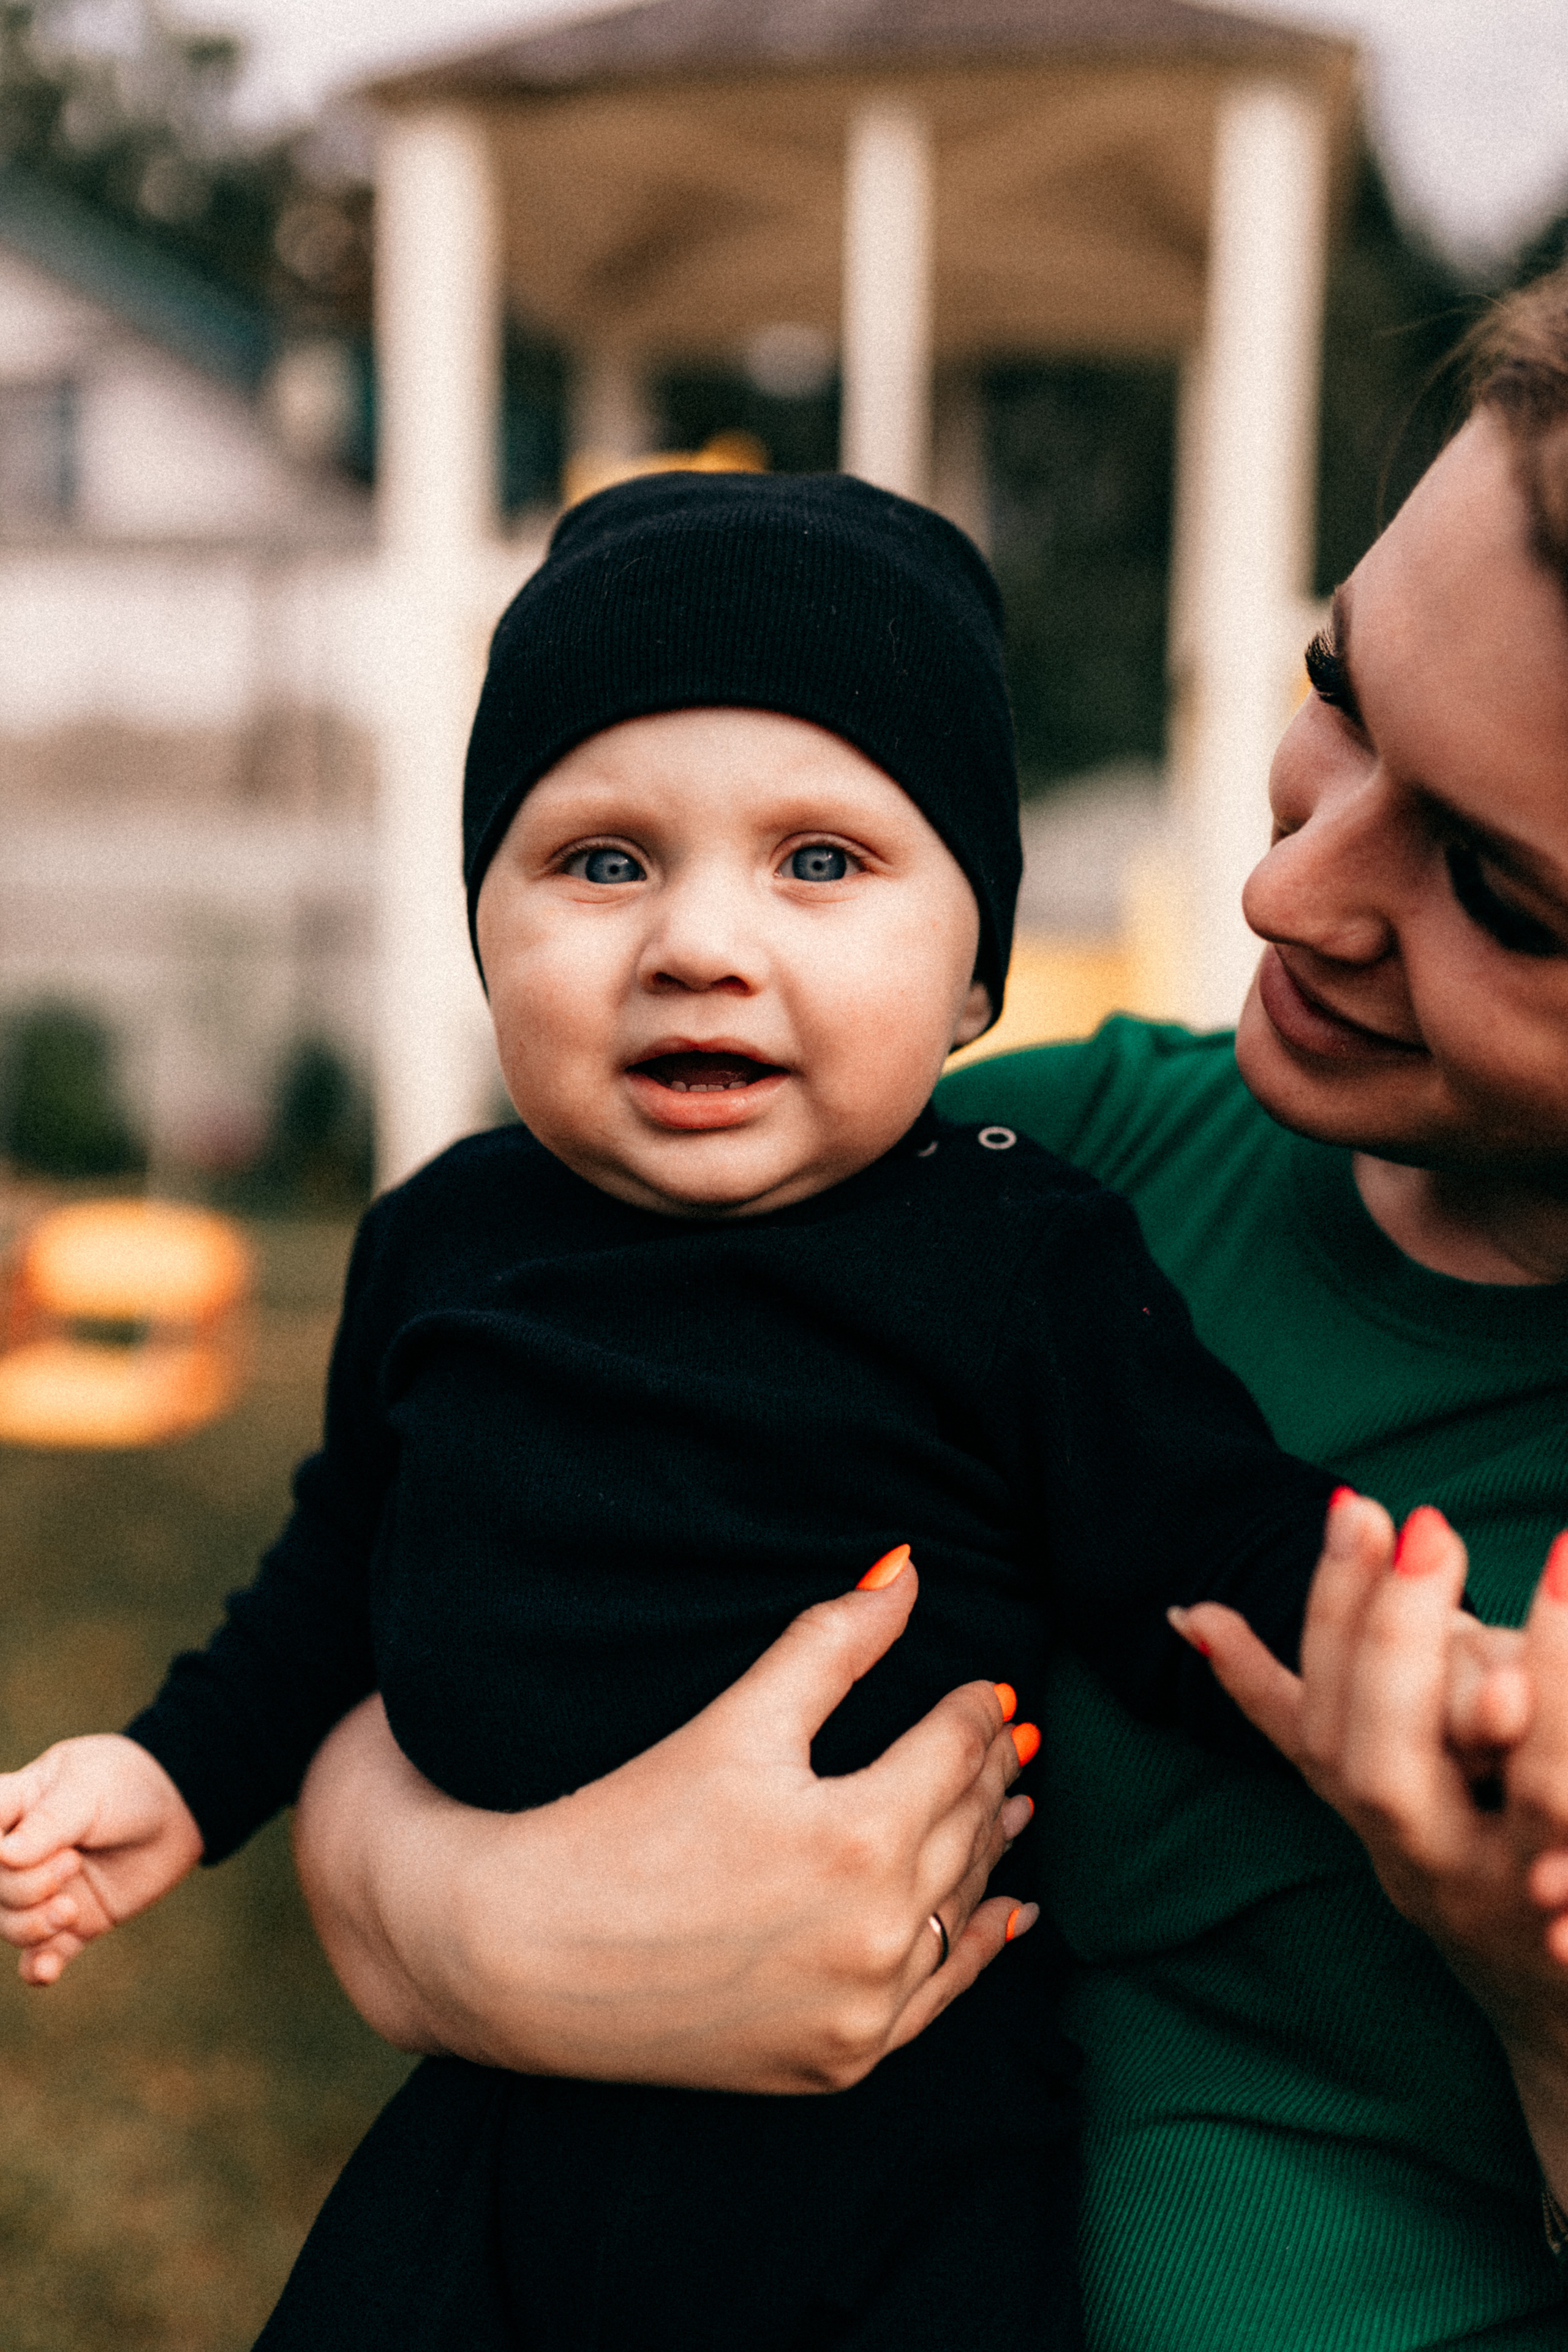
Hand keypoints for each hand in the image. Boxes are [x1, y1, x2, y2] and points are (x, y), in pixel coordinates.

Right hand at [0, 1734, 204, 1984]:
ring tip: (71, 1909)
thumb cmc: (127, 1784)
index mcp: (11, 1808)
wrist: (180, 1808)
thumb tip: (2, 1855)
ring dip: (33, 1928)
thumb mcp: (87, 1789)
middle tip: (73, 1862)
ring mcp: (42, 1891)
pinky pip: (41, 1957)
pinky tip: (47, 1970)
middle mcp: (17, 1855)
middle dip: (26, 1887)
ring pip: (9, 1925)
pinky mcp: (73, 1922)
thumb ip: (47, 1824)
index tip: (11, 1854)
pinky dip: (39, 1967)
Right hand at [294, 1557, 1039, 2093]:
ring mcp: (861, 2009)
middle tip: (1008, 1732)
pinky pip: (939, 1998)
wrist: (518, 1957)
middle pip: (967, 1825)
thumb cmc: (619, 1820)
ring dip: (993, 1849)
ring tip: (1018, 1802)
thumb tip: (908, 1569)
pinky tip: (1006, 1916)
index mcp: (860, 1833)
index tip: (987, 1684)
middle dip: (989, 1771)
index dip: (974, 1706)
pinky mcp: (836, 2061)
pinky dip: (976, 1949)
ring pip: (960, 1905)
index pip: (954, 1747)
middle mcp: (877, 1930)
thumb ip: (833, 1641)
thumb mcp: (736, 1718)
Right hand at [1172, 1491, 1567, 2202]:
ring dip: (1547, 1679)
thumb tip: (1188, 1615)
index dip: (1337, 1611)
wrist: (1559, 2012)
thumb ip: (1282, 1699)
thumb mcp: (1371, 1777)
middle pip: (1384, 1767)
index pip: (1325, 1713)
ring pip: (1531, 1796)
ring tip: (1559, 1556)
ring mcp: (1521, 1897)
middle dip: (1401, 1642)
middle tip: (1431, 1523)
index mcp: (1370, 1816)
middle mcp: (1432, 1866)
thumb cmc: (1461, 1852)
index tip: (1359, 1503)